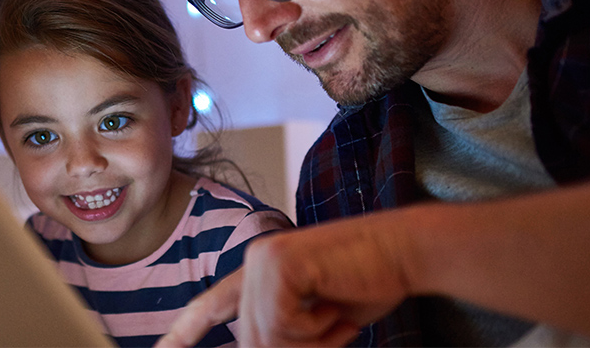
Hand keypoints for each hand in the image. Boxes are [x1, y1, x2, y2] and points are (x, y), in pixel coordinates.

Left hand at [158, 212, 417, 346]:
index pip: (213, 305)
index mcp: (260, 274)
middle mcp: (254, 263)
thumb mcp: (319, 320)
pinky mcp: (278, 263)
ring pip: (267, 336)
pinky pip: (282, 323)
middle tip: (335, 326)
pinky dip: (315, 327)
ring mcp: (262, 260)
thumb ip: (286, 332)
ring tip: (337, 313)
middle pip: (253, 339)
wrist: (404, 252)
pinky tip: (332, 302)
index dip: (185, 330)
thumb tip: (255, 346)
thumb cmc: (370, 283)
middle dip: (300, 346)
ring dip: (312, 340)